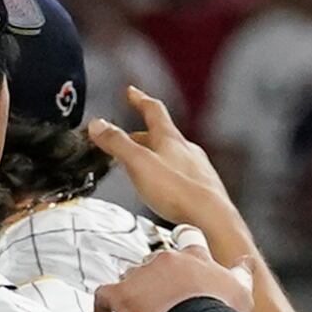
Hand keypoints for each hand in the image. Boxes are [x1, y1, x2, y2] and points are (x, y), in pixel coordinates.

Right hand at [87, 88, 237, 225]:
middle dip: (141, 135)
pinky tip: (164, 186)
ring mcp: (198, 169)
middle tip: (126, 137)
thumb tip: (98, 125)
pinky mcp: (203, 188)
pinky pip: (180, 174)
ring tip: (141, 162)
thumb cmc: (179, 190)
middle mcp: (187, 150)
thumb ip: (117, 143)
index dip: (140, 99)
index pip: (154, 110)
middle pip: (161, 135)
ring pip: (172, 155)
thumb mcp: (138, 163)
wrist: (213, 219)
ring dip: (154, 155)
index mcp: (170, 139)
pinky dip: (167, 173)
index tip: (132, 92)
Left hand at [94, 248, 255, 311]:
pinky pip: (104, 295)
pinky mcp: (122, 294)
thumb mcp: (240, 290)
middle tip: (165, 302)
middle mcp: (167, 259)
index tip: (182, 253)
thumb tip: (246, 260)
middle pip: (155, 261)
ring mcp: (142, 275)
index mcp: (195, 257)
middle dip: (157, 278)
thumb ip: (241, 272)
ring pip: (130, 277)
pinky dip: (103, 307)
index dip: (185, 244)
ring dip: (134, 293)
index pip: (188, 238)